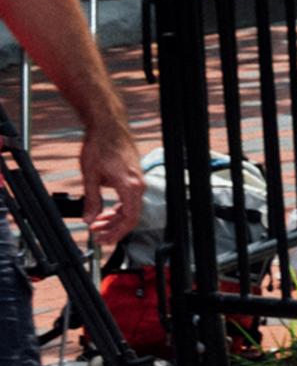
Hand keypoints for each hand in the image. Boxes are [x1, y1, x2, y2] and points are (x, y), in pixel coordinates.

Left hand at [78, 126, 140, 258]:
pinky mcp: (134, 177)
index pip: (129, 218)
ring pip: (130, 208)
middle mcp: (138, 184)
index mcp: (130, 186)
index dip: (115, 232)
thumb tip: (89, 219)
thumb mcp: (90, 176)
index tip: (102, 238)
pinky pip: (130, 199)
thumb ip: (91, 200)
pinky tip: (105, 210)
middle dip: (113, 228)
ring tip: (97, 223)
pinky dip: (118, 208)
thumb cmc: (100, 146)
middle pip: (131, 216)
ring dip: (114, 218)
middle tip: (97, 235)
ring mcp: (137, 180)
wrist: (108, 126)